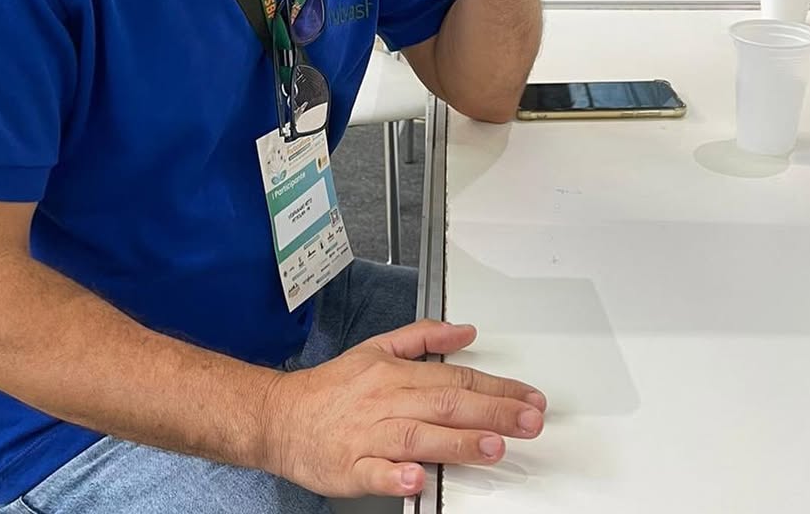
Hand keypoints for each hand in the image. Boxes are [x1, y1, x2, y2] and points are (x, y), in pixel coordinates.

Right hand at [260, 319, 545, 498]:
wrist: (280, 416)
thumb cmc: (332, 387)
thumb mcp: (377, 348)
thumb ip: (423, 338)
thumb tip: (464, 330)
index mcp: (394, 373)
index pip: (455, 379)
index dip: (496, 389)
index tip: (528, 398)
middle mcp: (385, 402)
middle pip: (444, 405)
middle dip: (492, 413)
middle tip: (529, 421)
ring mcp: (368, 437)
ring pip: (417, 437)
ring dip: (456, 443)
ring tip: (492, 448)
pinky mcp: (351, 469)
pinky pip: (375, 473)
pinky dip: (395, 476)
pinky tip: (416, 479)